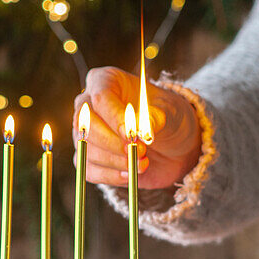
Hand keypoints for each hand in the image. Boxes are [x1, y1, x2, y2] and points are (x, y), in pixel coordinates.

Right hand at [72, 66, 200, 188]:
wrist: (174, 146)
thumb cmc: (169, 119)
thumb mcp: (170, 112)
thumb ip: (154, 118)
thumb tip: (140, 129)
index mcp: (106, 81)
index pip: (100, 98)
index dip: (115, 118)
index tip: (133, 136)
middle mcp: (88, 105)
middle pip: (85, 125)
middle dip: (113, 143)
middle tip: (141, 151)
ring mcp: (85, 133)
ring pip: (86, 150)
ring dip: (116, 161)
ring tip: (143, 162)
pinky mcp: (89, 158)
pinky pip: (88, 170)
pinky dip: (110, 176)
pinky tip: (130, 174)